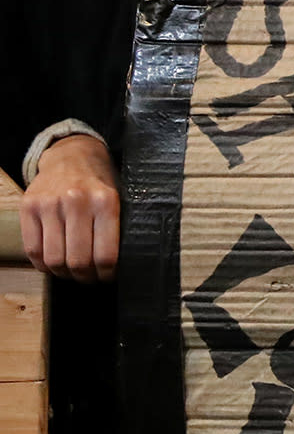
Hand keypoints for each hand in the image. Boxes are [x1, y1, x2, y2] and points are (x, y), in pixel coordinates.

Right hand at [21, 133, 120, 282]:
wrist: (71, 155)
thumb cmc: (100, 182)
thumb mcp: (120, 198)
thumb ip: (119, 227)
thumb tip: (124, 265)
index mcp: (106, 201)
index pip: (105, 255)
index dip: (106, 274)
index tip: (107, 276)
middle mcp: (77, 202)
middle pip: (78, 261)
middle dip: (86, 277)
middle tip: (90, 278)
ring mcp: (49, 204)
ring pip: (54, 259)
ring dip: (64, 274)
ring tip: (72, 272)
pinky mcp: (29, 207)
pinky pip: (33, 249)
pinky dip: (43, 264)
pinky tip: (54, 264)